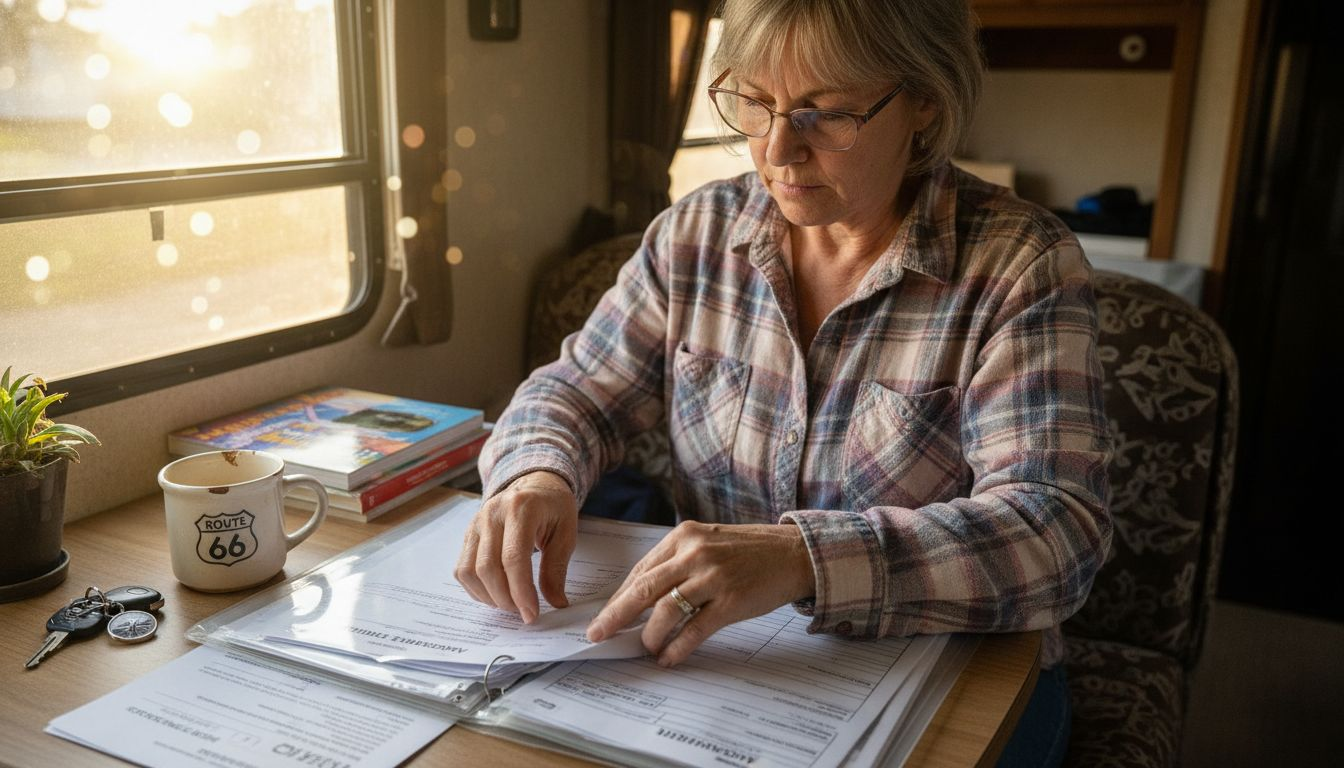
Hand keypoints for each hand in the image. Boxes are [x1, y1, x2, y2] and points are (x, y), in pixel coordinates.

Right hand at [454, 470, 577, 622]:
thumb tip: (555, 603)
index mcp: (521, 508)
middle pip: (488, 567)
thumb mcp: (566, 533)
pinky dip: (476, 589)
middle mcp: (492, 514)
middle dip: (505, 598)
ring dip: (488, 596)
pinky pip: (462, 569)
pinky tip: (495, 594)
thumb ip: (557, 568)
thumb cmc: (553, 508)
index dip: (521, 591)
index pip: (514, 558)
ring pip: (469, 570)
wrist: (534, 483)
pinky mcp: (468, 534)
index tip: (532, 614)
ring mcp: (475, 523)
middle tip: (523, 613)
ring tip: (510, 604)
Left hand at [586, 521, 814, 666]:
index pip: (641, 570)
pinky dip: (677, 647)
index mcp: (684, 537)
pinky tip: (668, 658)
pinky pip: (694, 630)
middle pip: (644, 589)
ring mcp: (713, 577)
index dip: (619, 597)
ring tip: (645, 648)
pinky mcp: (731, 601)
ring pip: (666, 611)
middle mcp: (695, 554)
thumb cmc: (749, 551)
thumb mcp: (708, 543)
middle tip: (598, 634)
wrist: (793, 553)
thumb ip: (678, 563)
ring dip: (650, 635)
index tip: (604, 615)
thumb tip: (642, 598)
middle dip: (616, 615)